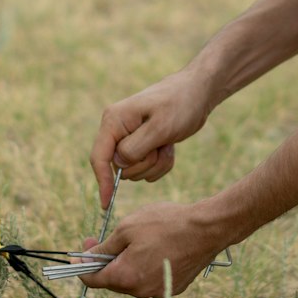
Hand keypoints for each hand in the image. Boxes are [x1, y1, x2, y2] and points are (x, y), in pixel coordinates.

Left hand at [80, 201, 232, 297]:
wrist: (207, 229)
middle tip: (109, 238)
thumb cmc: (165, 224)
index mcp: (125, 277)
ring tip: (139, 240)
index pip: (92, 280)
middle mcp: (140, 291)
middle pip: (113, 280)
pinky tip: (156, 248)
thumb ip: (103, 248)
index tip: (83, 250)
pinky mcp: (174, 288)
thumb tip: (86, 258)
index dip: (82, 265)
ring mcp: (158, 292)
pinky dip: (147, 267)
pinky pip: (151, 280)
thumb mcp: (126, 229)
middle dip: (106, 261)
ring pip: (133, 280)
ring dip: (128, 264)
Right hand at [91, 70, 216, 205]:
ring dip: (155, 163)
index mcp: (114, 121)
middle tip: (161, 146)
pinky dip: (161, 162)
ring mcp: (129, 137)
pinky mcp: (142, 144)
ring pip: (135, 170)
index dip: (102, 182)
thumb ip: (135, 148)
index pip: (99, 158)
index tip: (106, 204)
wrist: (198, 92)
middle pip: (120, 168)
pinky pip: (147, 167)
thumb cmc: (180, 104)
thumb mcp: (160, 128)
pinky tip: (169, 145)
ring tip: (167, 143)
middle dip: (144, 164)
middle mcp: (117, 129)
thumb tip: (117, 164)